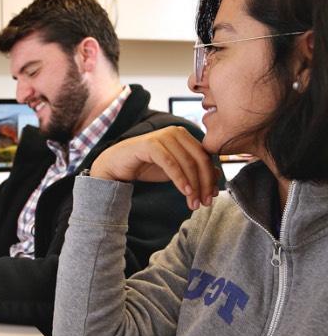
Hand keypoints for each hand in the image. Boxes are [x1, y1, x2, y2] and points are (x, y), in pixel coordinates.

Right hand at [90, 126, 218, 209]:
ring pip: (187, 162)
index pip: (205, 157)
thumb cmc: (145, 166)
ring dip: (193, 185)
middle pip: (199, 159)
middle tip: (205, 203)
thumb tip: (217, 175)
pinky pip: (171, 163)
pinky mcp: (151, 144)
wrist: (117, 165)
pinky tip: (185, 192)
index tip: (211, 197)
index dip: (211, 178)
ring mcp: (163, 136)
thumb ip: (192, 171)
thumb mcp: (174, 171)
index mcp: (184, 135)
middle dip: (204, 183)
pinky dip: (180, 179)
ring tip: (193, 203)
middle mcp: (176, 132)